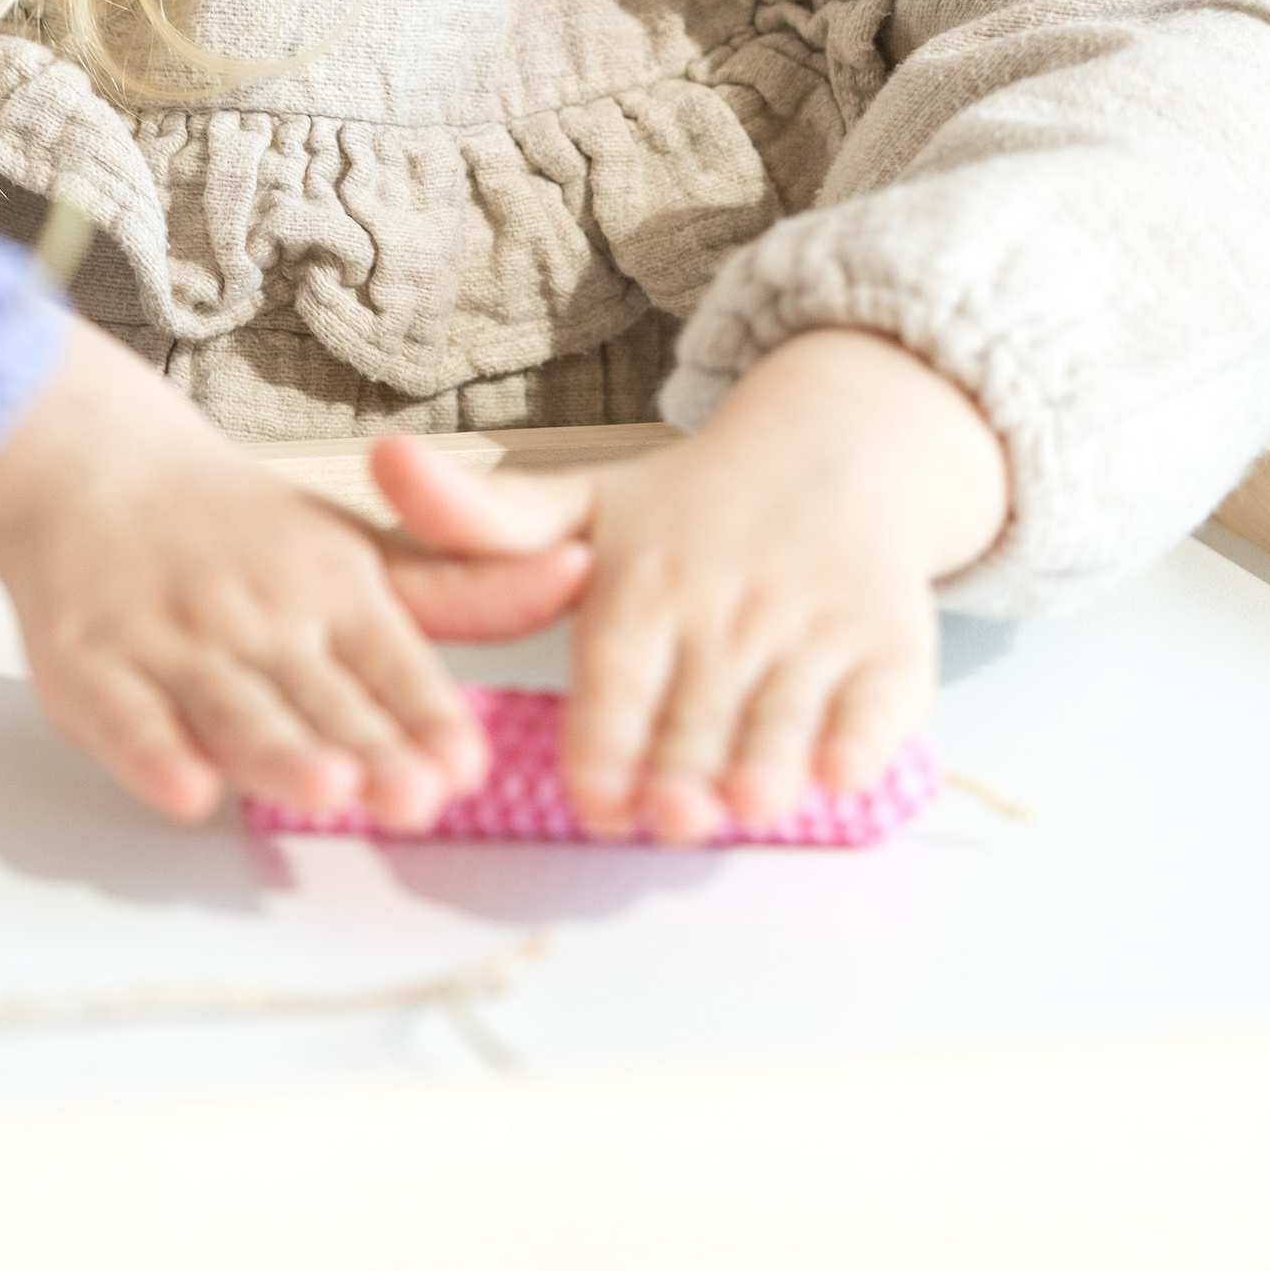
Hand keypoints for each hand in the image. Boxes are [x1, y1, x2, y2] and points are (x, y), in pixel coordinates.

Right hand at [0, 350, 589, 832]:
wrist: (94, 469)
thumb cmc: (240, 534)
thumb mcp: (358, 552)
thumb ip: (463, 590)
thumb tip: (581, 571)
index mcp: (331, 586)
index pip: (391, 662)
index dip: (425, 716)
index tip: (463, 762)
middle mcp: (258, 614)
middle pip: (318, 697)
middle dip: (366, 747)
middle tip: (415, 794)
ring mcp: (173, 642)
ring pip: (233, 709)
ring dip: (279, 751)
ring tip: (326, 789)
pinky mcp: (93, 669)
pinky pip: (125, 719)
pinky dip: (153, 754)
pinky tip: (187, 789)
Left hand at [373, 331, 1008, 845]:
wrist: (836, 450)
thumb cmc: (690, 507)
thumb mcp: (584, 506)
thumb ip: (482, 519)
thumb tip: (379, 460)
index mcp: (642, 580)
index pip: (618, 671)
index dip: (608, 740)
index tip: (596, 800)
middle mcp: (726, 602)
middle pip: (701, 706)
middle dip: (685, 766)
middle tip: (670, 820)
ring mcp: (813, 623)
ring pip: (785, 708)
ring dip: (767, 759)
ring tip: (746, 806)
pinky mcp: (889, 639)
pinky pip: (879, 697)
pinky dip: (862, 737)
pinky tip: (841, 773)